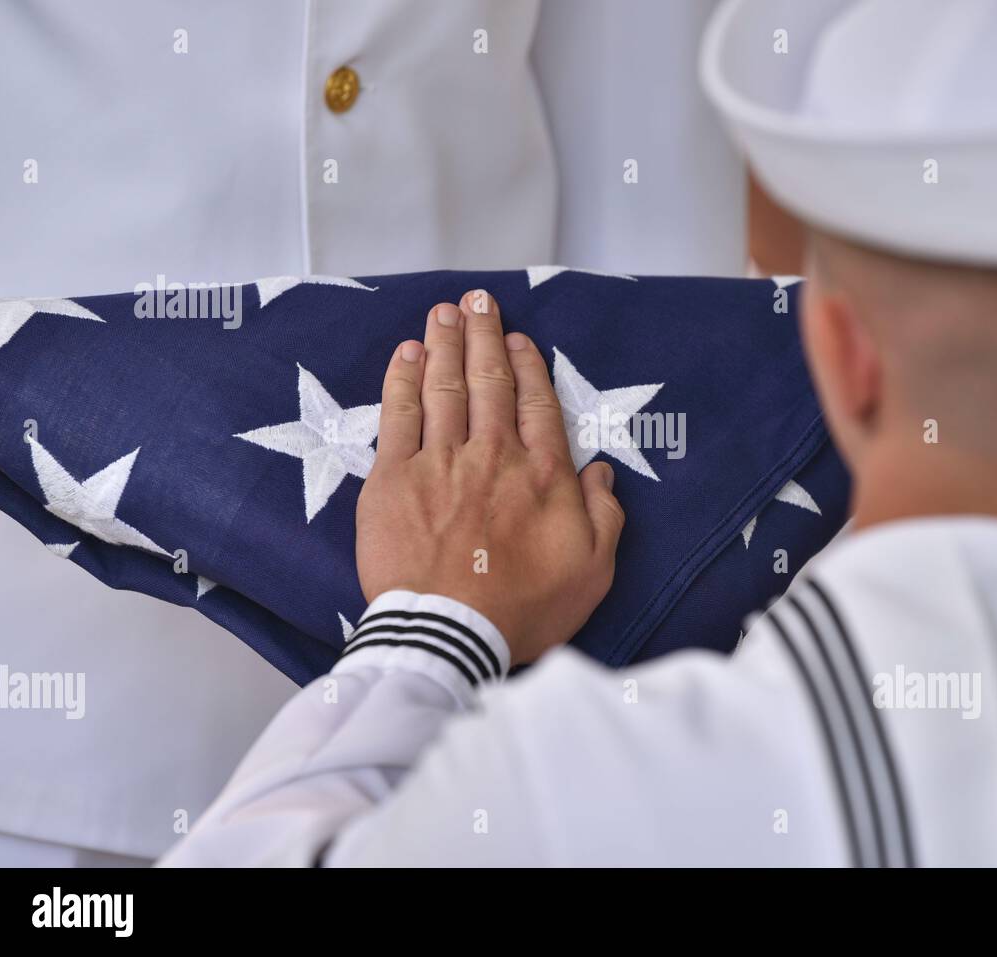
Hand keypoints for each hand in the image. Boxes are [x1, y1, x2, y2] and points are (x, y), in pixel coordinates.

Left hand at [356, 290, 623, 663]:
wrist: (449, 634)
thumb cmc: (524, 609)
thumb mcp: (592, 570)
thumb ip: (603, 516)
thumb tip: (601, 473)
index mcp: (542, 474)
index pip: (537, 404)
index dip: (528, 366)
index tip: (519, 339)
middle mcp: (492, 454)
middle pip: (489, 382)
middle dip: (484, 336)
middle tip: (478, 301)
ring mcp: (439, 462)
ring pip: (444, 387)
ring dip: (446, 344)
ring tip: (444, 312)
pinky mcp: (393, 479)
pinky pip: (398, 415)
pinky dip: (403, 380)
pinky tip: (407, 354)